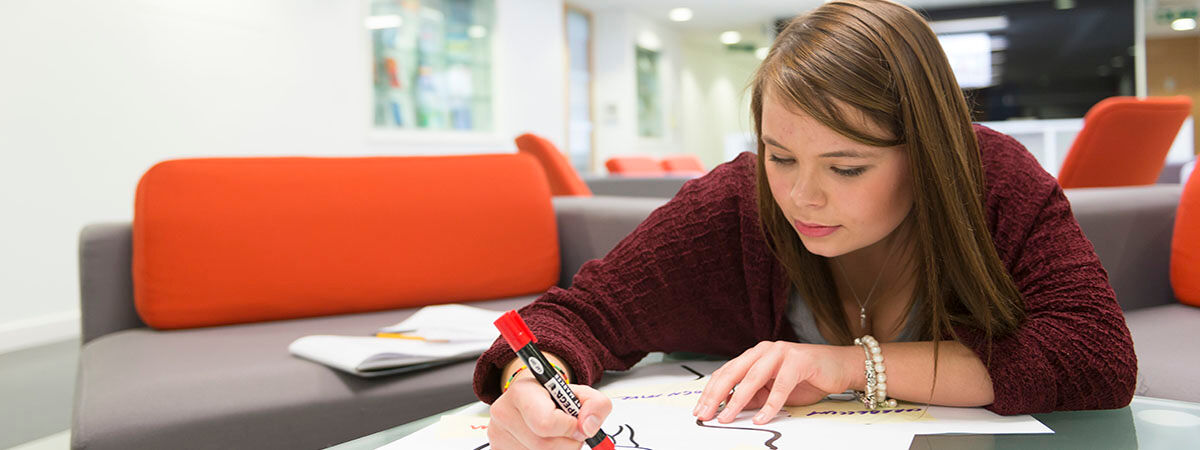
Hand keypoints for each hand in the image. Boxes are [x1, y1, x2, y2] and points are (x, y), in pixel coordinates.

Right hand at [487, 376, 611, 448]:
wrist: (533, 399)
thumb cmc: (554, 397)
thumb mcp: (580, 393)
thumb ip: (596, 405)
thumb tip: (587, 427)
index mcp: (521, 392)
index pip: (546, 423)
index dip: (569, 428)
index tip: (576, 423)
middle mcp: (503, 413)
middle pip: (544, 446)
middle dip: (568, 443)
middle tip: (571, 432)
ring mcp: (498, 435)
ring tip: (558, 437)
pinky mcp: (499, 449)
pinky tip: (548, 444)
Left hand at [692, 341, 856, 424]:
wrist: (841, 368)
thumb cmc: (806, 378)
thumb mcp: (772, 390)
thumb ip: (753, 396)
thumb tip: (729, 409)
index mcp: (754, 355)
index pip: (726, 373)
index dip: (710, 392)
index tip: (700, 410)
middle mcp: (764, 350)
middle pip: (733, 373)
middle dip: (716, 396)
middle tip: (706, 414)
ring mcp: (780, 353)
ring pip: (752, 378)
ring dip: (737, 401)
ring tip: (727, 417)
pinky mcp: (798, 360)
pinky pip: (780, 385)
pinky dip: (770, 404)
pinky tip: (762, 417)